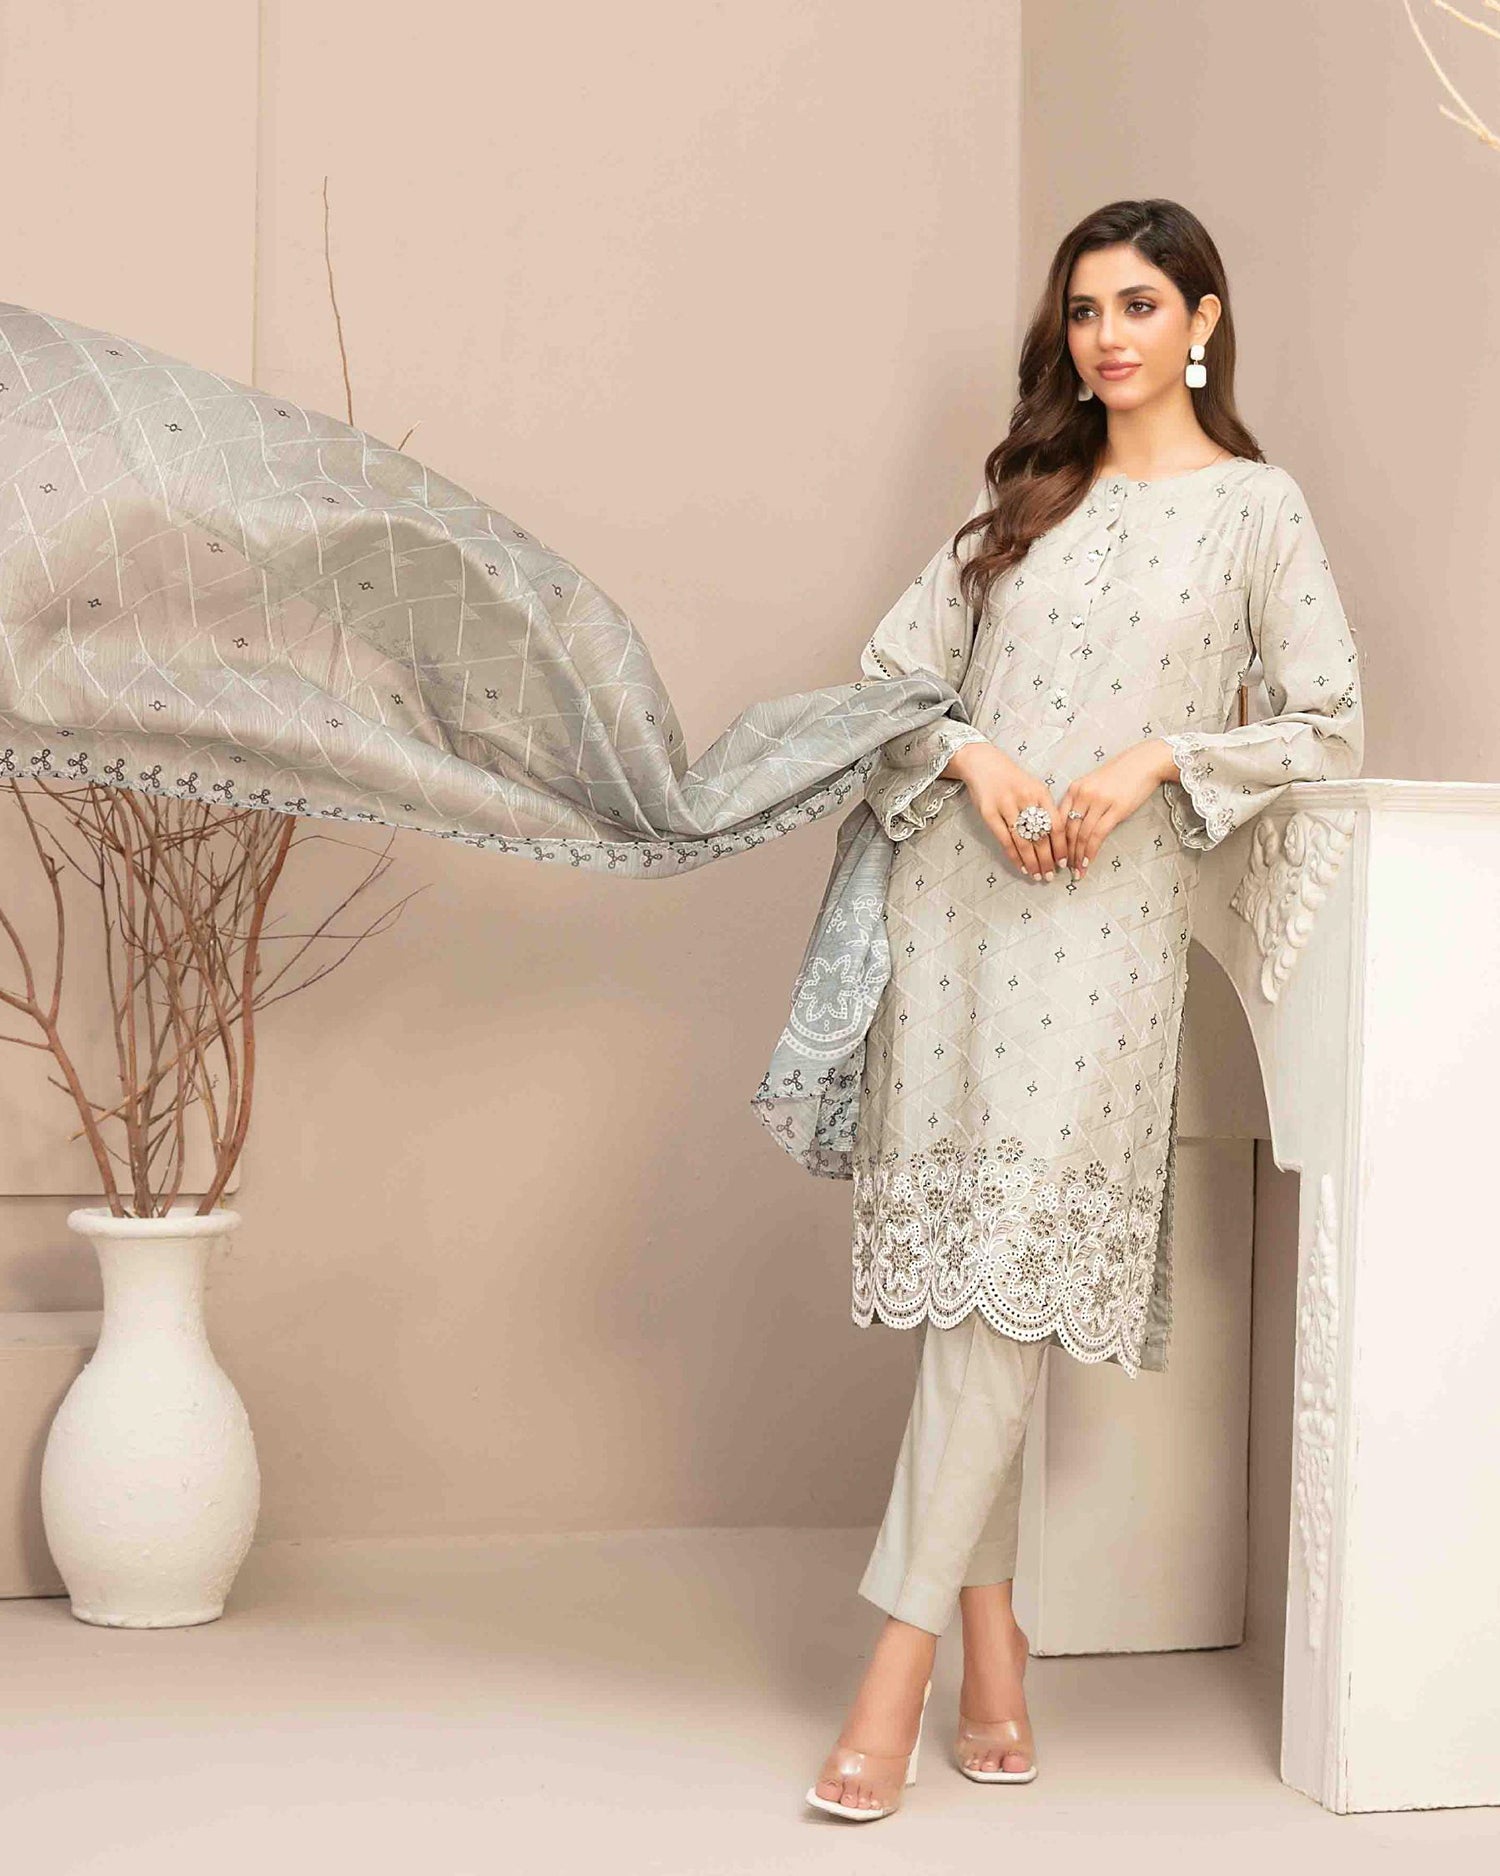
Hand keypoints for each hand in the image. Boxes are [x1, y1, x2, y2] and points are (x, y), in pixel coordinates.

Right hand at [944, 742, 1064, 881]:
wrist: (984, 764)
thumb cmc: (1013, 780)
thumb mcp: (1034, 788)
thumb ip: (1045, 810)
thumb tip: (1057, 842)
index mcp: (1040, 793)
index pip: (1056, 825)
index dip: (1061, 846)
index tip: (1064, 862)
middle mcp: (1025, 798)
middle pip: (1040, 836)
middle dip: (1047, 860)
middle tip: (1051, 875)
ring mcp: (1006, 805)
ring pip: (1023, 841)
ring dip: (1032, 862)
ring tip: (1038, 875)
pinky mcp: (989, 813)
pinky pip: (1004, 840)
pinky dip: (1014, 856)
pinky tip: (1021, 866)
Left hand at [1054, 738, 1176, 874]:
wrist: (1145, 762)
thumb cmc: (1121, 773)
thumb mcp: (1094, 783)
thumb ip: (1082, 801)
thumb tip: (1073, 826)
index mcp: (1075, 788)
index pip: (1058, 819)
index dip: (1055, 840)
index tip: (1054, 855)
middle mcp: (1083, 794)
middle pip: (1068, 829)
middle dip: (1064, 853)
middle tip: (1064, 869)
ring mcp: (1099, 802)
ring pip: (1082, 835)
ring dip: (1078, 856)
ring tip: (1077, 870)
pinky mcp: (1116, 809)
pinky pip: (1098, 835)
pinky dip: (1091, 851)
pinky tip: (1088, 861)